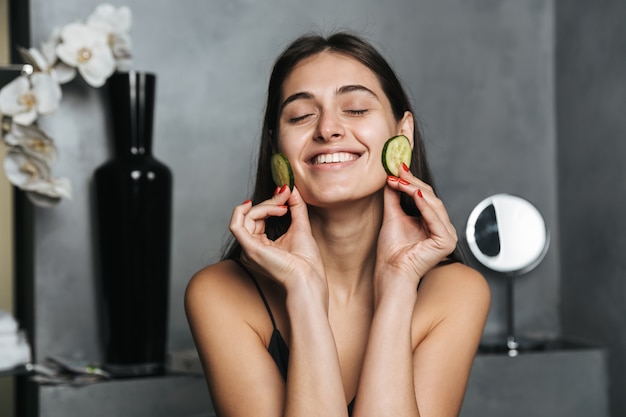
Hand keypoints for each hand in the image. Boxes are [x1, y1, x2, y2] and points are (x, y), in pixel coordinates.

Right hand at [229, 185, 326, 292]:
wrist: (308, 278)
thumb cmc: (306, 262)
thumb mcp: (300, 226)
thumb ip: (295, 206)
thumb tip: (289, 187)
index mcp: (261, 246)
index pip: (258, 218)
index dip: (270, 203)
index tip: (286, 192)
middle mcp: (252, 248)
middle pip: (250, 216)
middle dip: (268, 202)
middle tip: (285, 196)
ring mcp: (248, 249)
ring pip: (245, 217)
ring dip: (264, 206)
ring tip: (281, 207)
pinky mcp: (249, 249)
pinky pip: (236, 225)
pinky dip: (247, 210)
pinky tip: (267, 206)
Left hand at [376, 163, 457, 287]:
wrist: (390, 272)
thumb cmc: (391, 251)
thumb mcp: (392, 216)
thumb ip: (394, 196)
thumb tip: (392, 176)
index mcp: (433, 224)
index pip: (425, 196)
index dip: (412, 181)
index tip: (398, 168)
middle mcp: (444, 229)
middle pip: (431, 198)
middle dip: (413, 182)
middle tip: (398, 170)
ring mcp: (448, 236)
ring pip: (433, 204)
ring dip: (415, 189)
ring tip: (399, 180)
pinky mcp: (446, 242)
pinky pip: (435, 218)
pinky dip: (424, 204)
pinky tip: (413, 193)